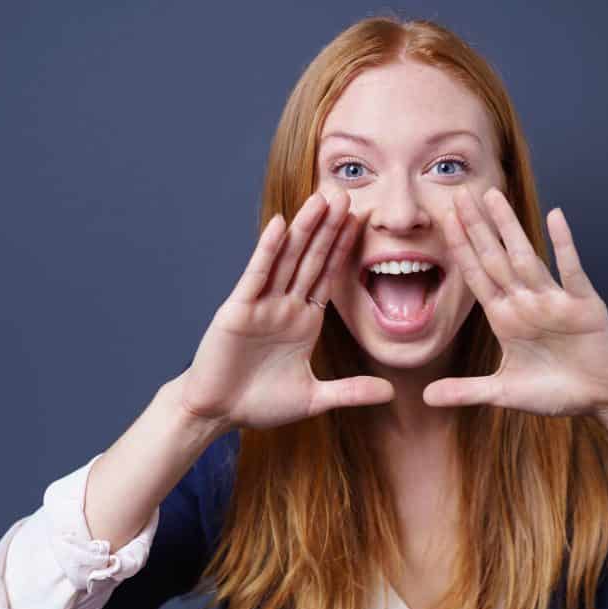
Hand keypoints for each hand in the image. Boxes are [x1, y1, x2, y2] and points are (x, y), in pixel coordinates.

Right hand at [178, 190, 394, 431]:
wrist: (217, 413)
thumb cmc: (258, 404)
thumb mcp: (313, 398)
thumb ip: (350, 392)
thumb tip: (390, 393)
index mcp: (304, 321)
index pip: (328, 276)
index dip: (344, 249)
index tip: (363, 221)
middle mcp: (284, 306)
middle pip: (311, 259)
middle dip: (329, 228)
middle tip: (348, 194)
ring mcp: (261, 304)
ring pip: (287, 259)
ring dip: (304, 229)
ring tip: (322, 198)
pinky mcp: (239, 310)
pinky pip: (256, 275)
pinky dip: (268, 250)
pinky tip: (280, 224)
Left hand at [422, 186, 607, 420]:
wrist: (603, 398)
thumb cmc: (557, 391)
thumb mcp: (505, 393)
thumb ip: (466, 391)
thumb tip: (426, 398)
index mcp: (505, 318)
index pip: (476, 276)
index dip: (460, 249)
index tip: (443, 221)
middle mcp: (526, 302)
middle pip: (495, 258)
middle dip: (476, 227)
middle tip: (459, 193)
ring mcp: (554, 301)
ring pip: (526, 258)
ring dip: (510, 228)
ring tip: (494, 196)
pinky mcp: (584, 305)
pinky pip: (571, 271)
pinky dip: (564, 245)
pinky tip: (556, 217)